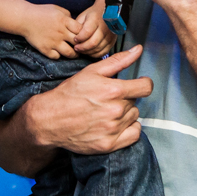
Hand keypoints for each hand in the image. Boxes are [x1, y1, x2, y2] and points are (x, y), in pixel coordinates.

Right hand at [20, 46, 151, 156]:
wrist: (50, 119)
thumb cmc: (69, 94)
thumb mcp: (92, 72)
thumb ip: (118, 61)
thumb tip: (138, 50)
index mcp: (114, 91)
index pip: (146, 87)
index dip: (143, 84)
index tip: (137, 85)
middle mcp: (116, 111)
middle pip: (136, 102)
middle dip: (125, 98)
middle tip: (108, 99)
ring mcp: (113, 129)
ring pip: (134, 117)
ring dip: (126, 113)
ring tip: (107, 111)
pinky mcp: (109, 144)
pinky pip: (134, 135)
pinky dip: (129, 129)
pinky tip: (117, 124)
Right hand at [23, 3, 80, 59]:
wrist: (24, 18)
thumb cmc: (41, 12)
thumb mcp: (57, 9)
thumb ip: (68, 15)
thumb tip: (76, 23)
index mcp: (64, 21)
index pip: (81, 30)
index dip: (84, 34)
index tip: (82, 35)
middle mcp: (60, 32)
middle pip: (78, 43)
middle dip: (81, 45)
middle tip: (81, 46)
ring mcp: (53, 42)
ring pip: (70, 53)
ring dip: (74, 54)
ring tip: (73, 53)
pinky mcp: (45, 49)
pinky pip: (57, 57)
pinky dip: (59, 55)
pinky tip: (58, 52)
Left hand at [74, 2, 114, 57]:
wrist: (109, 12)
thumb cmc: (93, 14)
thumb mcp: (83, 16)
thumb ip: (78, 26)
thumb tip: (72, 37)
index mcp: (96, 18)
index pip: (87, 32)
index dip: (79, 38)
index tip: (75, 39)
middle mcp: (105, 27)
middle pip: (93, 42)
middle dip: (82, 47)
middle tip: (76, 48)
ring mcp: (110, 35)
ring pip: (98, 48)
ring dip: (88, 52)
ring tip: (81, 50)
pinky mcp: (113, 41)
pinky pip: (104, 52)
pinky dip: (95, 54)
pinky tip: (89, 52)